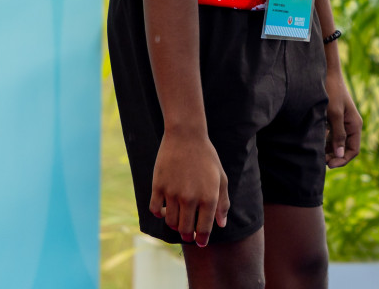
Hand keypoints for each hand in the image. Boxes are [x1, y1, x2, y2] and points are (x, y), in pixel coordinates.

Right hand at [149, 129, 229, 245]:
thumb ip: (222, 202)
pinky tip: (165, 210)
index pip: (204, 228)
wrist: (186, 136)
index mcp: (208, 197)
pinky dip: (160, 214)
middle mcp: (190, 198)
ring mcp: (173, 193)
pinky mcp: (158, 186)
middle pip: (185, 229)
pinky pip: (155, 210)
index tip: (200, 242)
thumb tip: (221, 224)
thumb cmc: (206, 157)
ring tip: (178, 221)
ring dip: (174, 225)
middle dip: (187, 235)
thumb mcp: (221, 178)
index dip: (202, 239)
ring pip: (170, 222)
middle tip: (188, 234)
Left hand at [324, 67, 362, 168]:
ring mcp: (342, 122)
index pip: (353, 150)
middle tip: (320, 161)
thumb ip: (338, 135)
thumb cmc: (331, 92)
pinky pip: (331, 136)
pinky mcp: (334, 119)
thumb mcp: (334, 114)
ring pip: (337, 143)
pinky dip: (324, 141)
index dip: (343, 160)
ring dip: (329, 150)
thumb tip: (340, 154)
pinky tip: (315, 141)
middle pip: (345, 148)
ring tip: (316, 152)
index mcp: (355, 125)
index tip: (329, 165)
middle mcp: (351, 125)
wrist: (326, 73)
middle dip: (335, 156)